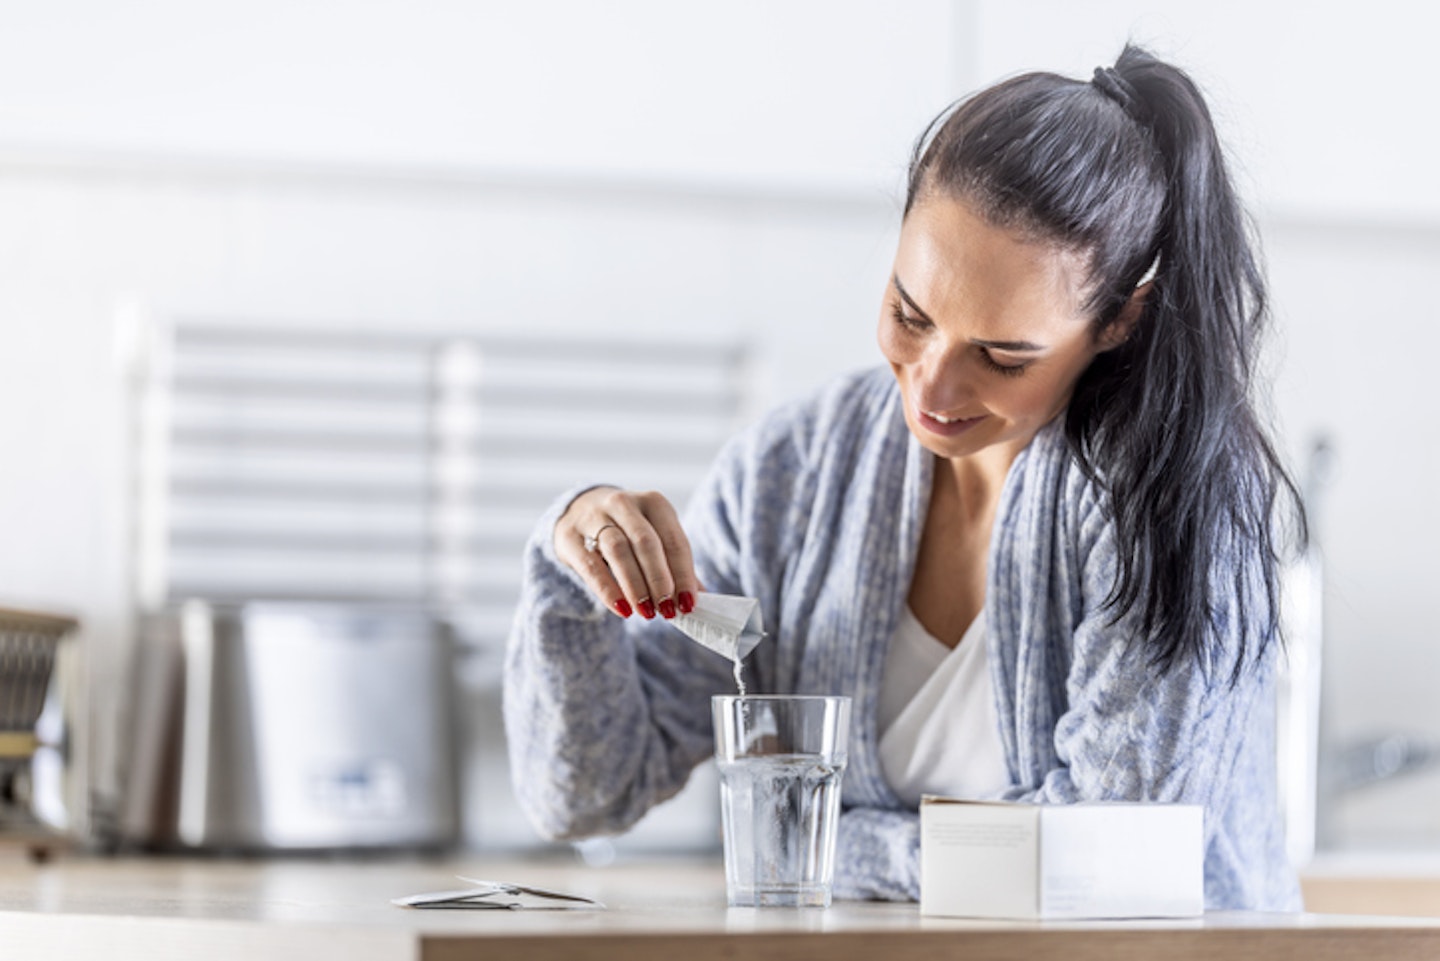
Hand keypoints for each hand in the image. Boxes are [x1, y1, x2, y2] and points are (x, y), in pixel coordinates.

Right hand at [555, 486, 700, 620]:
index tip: (689, 604)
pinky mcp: (570, 535)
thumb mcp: (654, 539)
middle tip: (668, 610)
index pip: (674, 540)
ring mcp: (594, 516)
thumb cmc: (627, 531)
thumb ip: (674, 567)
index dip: (683, 574)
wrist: (578, 511)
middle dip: (659, 579)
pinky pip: (590, 564)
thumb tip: (701, 600)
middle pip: (646, 542)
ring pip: (618, 550)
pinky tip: (622, 610)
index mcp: (654, 503)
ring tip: (647, 613)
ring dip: (636, 585)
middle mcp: (624, 503)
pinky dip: (608, 589)